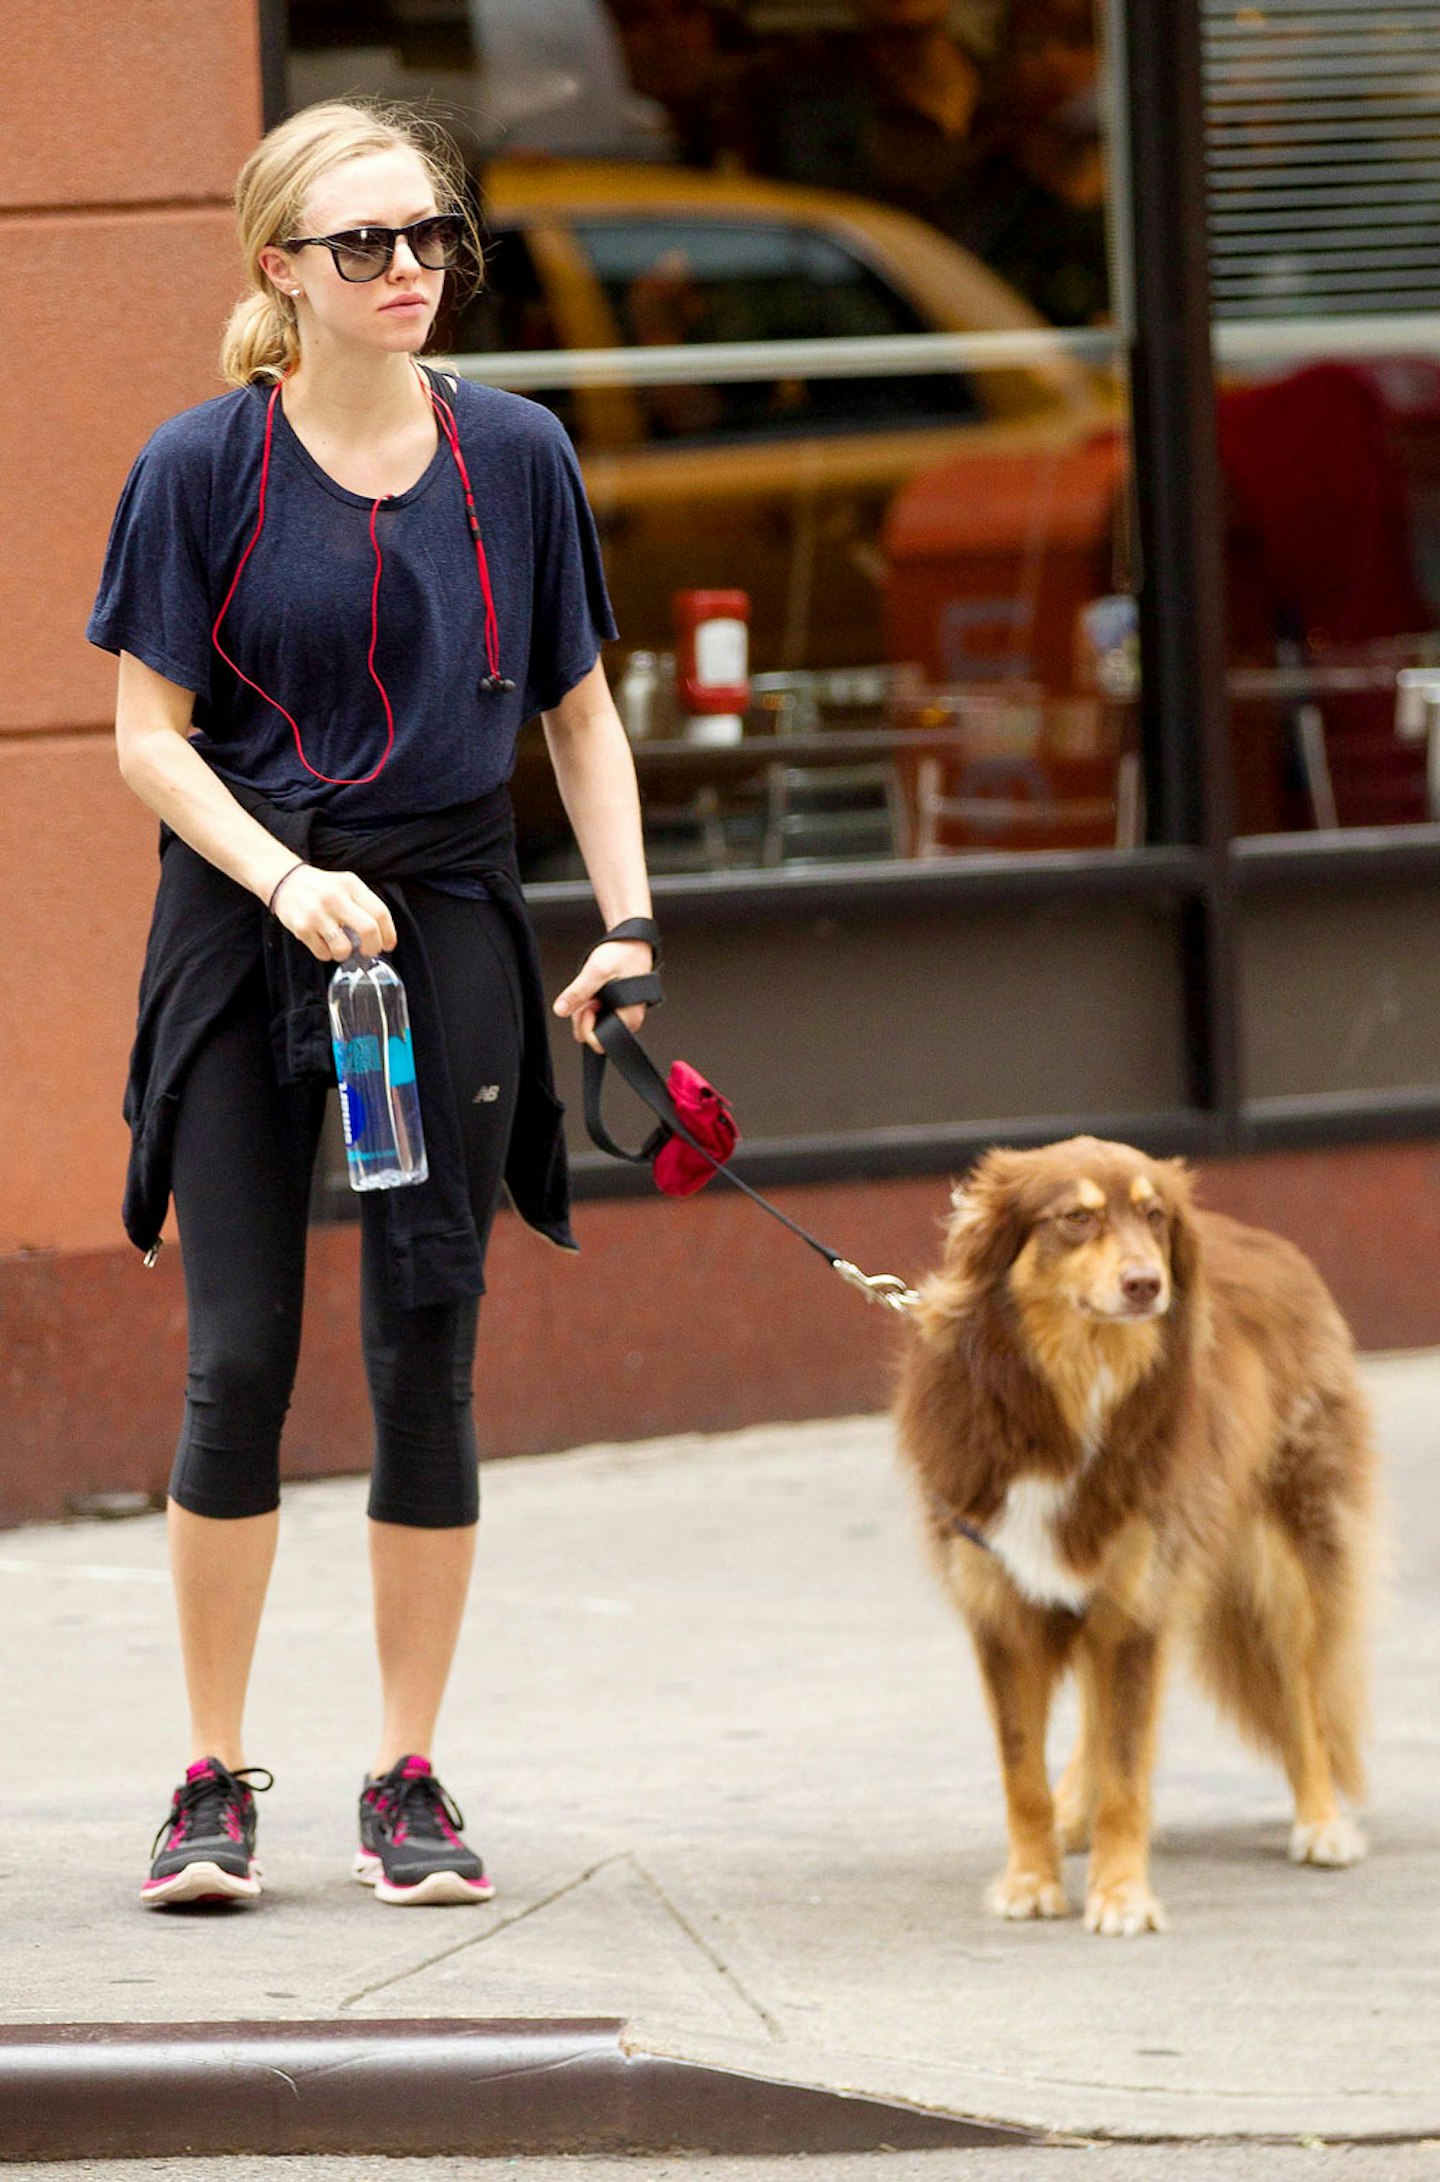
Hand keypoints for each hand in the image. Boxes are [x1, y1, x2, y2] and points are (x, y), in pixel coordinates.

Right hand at [269, 864, 396, 962]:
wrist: (286, 881)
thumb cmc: (322, 888)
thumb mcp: (346, 886)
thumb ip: (364, 905)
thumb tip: (382, 936)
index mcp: (351, 885)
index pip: (380, 912)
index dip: (389, 934)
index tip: (388, 945)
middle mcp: (335, 898)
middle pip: (368, 930)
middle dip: (373, 947)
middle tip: (369, 951)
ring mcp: (317, 913)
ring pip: (344, 948)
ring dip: (346, 954)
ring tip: (341, 947)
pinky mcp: (302, 927)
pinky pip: (323, 953)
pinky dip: (327, 954)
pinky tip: (324, 944)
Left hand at [553, 938, 652, 1051]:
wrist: (632, 941)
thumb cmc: (622, 954)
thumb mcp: (596, 971)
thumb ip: (578, 992)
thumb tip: (561, 1009)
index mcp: (629, 1017)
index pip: (599, 1042)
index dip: (586, 1025)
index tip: (587, 1005)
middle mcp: (629, 1020)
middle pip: (595, 1035)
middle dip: (584, 1017)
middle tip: (589, 995)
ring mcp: (622, 1015)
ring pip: (594, 1026)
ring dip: (586, 1010)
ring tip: (593, 990)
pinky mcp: (616, 1009)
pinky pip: (598, 1016)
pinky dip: (590, 1006)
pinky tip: (595, 992)